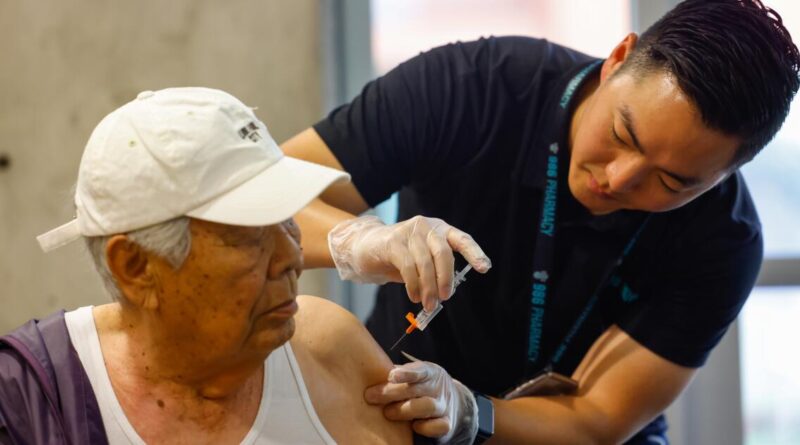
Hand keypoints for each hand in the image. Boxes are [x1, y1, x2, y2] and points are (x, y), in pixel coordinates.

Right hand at [327, 215, 490, 310]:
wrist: (366, 247)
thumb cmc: (399, 258)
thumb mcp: (422, 262)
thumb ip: (435, 271)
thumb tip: (447, 291)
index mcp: (439, 230)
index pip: (462, 240)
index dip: (474, 253)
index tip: (484, 268)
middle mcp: (426, 227)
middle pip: (443, 253)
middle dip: (446, 279)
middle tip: (445, 298)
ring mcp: (409, 232)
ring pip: (425, 263)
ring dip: (428, 288)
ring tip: (428, 304)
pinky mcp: (393, 241)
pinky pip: (408, 267)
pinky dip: (413, 285)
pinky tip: (414, 296)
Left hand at [364, 360, 477, 443]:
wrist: (454, 403)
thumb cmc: (422, 387)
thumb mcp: (414, 375)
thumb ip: (396, 375)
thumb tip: (366, 373)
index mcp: (430, 372)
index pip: (419, 370)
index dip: (406, 373)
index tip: (391, 376)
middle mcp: (438, 387)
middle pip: (416, 389)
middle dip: (391, 393)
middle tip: (371, 396)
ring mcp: (444, 406)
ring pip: (427, 406)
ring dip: (404, 410)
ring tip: (387, 413)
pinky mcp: (447, 423)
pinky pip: (438, 426)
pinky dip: (425, 427)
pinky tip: (413, 426)